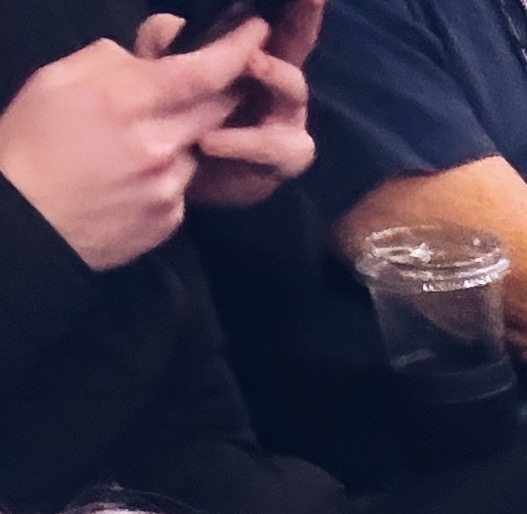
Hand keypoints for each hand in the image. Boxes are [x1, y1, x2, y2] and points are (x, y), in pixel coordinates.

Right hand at [0, 26, 261, 268]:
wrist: (23, 223)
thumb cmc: (30, 143)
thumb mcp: (58, 80)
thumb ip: (116, 58)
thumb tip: (160, 45)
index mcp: (128, 100)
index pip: (206, 71)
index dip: (238, 48)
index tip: (256, 30)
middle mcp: (158, 143)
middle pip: (219, 109)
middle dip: (222, 92)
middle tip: (206, 83)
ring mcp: (168, 185)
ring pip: (199, 149)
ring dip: (182, 139)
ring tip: (134, 145)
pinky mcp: (170, 219)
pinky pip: (183, 188)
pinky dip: (166, 176)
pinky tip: (130, 179)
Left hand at [136, 6, 321, 208]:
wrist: (176, 186)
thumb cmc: (176, 124)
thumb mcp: (160, 78)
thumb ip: (163, 48)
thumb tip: (173, 28)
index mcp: (250, 57)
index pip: (272, 22)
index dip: (294, 6)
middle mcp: (276, 84)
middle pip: (298, 46)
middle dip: (302, 20)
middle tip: (278, 5)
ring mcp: (286, 119)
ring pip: (295, 88)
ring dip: (273, 72)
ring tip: (251, 63)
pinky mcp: (284, 158)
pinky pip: (280, 144)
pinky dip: (244, 141)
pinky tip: (211, 140)